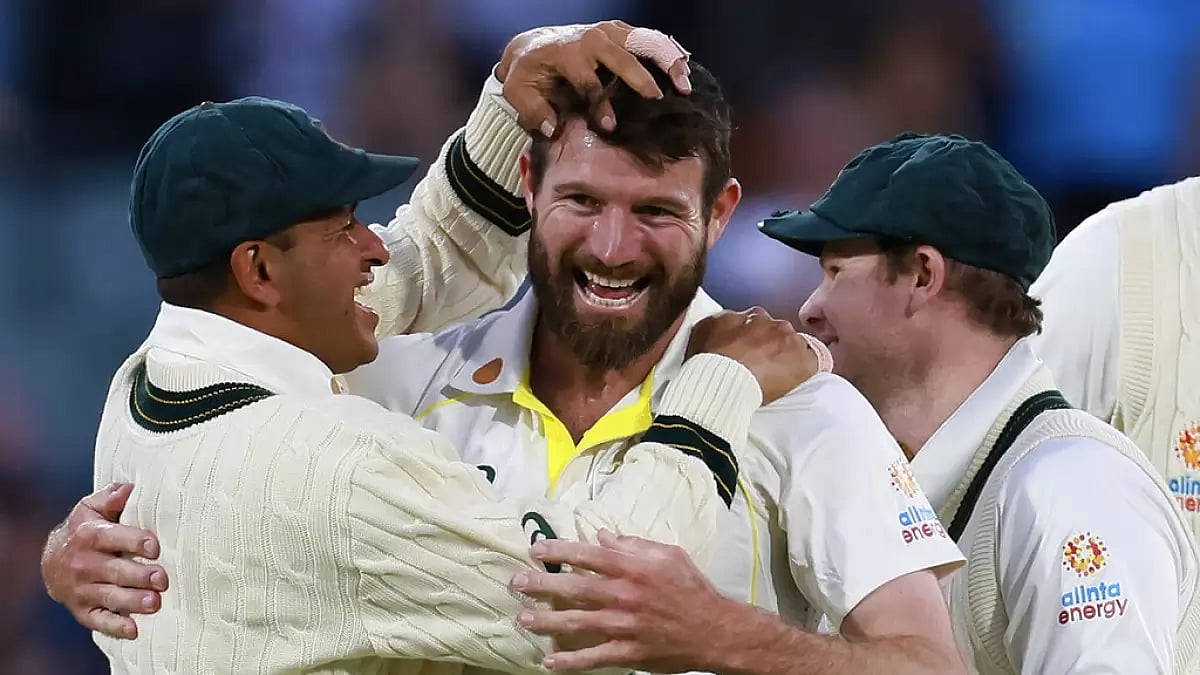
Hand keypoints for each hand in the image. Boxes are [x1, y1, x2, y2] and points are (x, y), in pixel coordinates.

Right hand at [41, 482, 167, 638]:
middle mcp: (84, 563)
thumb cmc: (85, 529)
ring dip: (132, 601)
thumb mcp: (92, 507)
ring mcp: (82, 588)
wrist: (53, 560)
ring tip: (154, 604)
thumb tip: (131, 488)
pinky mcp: (82, 609)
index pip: (114, 537)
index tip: (155, 547)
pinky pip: (98, 620)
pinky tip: (133, 630)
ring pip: (109, 596)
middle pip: (114, 571)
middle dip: (139, 576)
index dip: (135, 541)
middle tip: (162, 579)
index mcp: (90, 535)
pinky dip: (115, 626)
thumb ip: (112, 497)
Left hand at [497, 21, 690, 136]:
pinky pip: (650, 37)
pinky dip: (669, 49)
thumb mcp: (519, 92)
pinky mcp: (621, 31)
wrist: (535, 45)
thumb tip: (552, 128)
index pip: (589, 82)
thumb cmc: (530, 73)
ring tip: (685, 84)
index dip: (600, 106)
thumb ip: (533, 110)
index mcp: (568, 54)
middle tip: (660, 100)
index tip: (611, 128)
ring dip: (666, 60)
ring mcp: (610, 32)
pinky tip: (687, 66)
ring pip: (644, 41)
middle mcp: (592, 38)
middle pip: (623, 57)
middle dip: (642, 79)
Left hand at [510, 529, 737, 671]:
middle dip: (541, 585)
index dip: (559, 551)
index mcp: (633, 568)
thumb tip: (604, 535)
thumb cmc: (692, 588)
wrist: (716, 630)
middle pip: (574, 588)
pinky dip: (570, 662)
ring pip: (577, 622)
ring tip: (524, 619)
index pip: (588, 554)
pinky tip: (549, 662)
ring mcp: (625, 625)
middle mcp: (624, 594)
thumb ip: (634, 544)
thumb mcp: (669, 555)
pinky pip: (594, 657)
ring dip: (547, 621)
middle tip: (517, 583)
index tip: (535, 549)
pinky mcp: (629, 651)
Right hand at [686, 307, 819, 402]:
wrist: (721, 378)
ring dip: (788, 355)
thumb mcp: (704, 329)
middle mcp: (773, 322)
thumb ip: (721, 321)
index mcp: (752, 316)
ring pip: (794, 345)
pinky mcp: (803, 361)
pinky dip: (807, 367)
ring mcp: (789, 341)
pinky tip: (798, 376)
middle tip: (761, 363)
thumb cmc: (708, 358)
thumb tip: (729, 321)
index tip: (749, 350)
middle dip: (772, 344)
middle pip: (777, 332)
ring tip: (778, 373)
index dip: (754, 337)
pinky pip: (813, 360)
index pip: (758, 323)